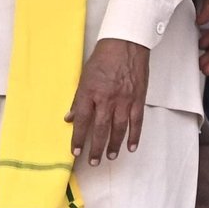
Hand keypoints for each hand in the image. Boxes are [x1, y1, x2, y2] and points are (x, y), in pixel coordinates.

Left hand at [65, 37, 148, 164]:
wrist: (125, 46)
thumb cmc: (102, 59)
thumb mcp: (84, 76)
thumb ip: (78, 98)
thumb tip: (70, 117)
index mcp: (89, 92)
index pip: (82, 120)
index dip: (78, 137)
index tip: (75, 151)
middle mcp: (106, 99)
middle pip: (99, 128)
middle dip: (95, 147)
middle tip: (92, 162)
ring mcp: (123, 100)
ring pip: (118, 129)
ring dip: (113, 145)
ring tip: (109, 157)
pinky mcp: (137, 100)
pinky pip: (136, 122)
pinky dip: (134, 136)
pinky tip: (131, 147)